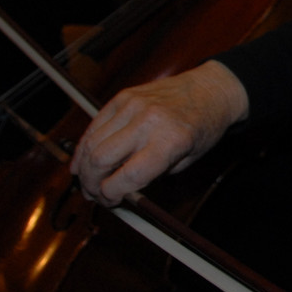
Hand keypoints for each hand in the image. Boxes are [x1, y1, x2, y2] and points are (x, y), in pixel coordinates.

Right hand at [70, 61, 249, 204]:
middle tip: (94, 195)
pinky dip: (85, 146)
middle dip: (91, 184)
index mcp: (170, 141)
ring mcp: (133, 106)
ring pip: (93, 143)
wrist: (209, 90)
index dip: (111, 195)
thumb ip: (152, 176)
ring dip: (84, 168)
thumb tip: (118, 192)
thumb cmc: (203, 127)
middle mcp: (149, 122)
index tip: (111, 202)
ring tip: (87, 182)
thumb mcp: (186, 160)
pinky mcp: (123, 97)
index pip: (128, 176)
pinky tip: (82, 162)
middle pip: (101, 160)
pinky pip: (95, 125)